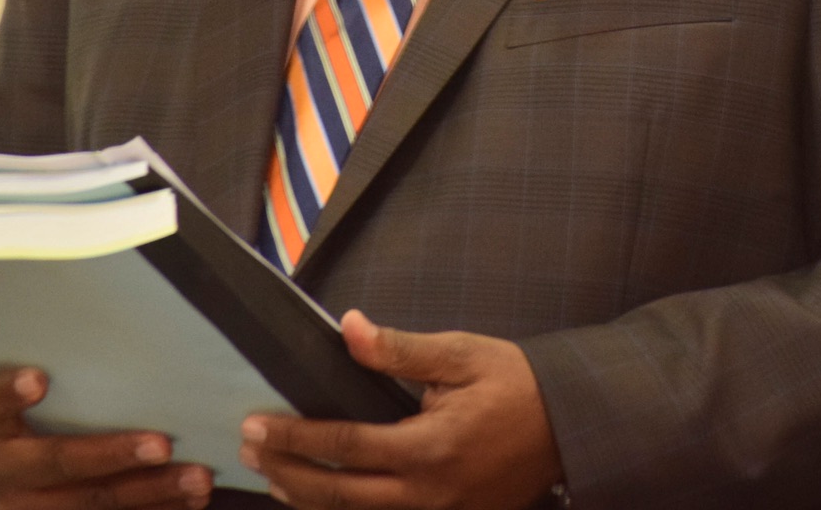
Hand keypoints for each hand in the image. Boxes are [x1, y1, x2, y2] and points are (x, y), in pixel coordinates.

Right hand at [0, 366, 213, 509]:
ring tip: (197, 478)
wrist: (11, 459)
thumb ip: (48, 367)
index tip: (38, 379)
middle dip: (115, 456)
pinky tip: (192, 499)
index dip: (11, 393)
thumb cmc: (32, 407)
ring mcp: (31, 507)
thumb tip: (93, 339)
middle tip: (163, 445)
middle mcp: (3, 472)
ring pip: (93, 503)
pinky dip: (158, 509)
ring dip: (152, 491)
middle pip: (60, 465)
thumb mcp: (24, 382)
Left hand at [240, 311, 562, 509]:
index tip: (256, 424)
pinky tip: (325, 499)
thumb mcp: (460, 354)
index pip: (344, 446)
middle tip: (249, 452)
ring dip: (310, 500)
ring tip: (274, 478)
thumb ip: (400, 349)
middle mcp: (429, 492)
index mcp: (430, 446)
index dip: (294, 437)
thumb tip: (349, 328)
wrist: (571, 425)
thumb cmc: (517, 383)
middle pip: (339, 495)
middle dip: (288, 473)